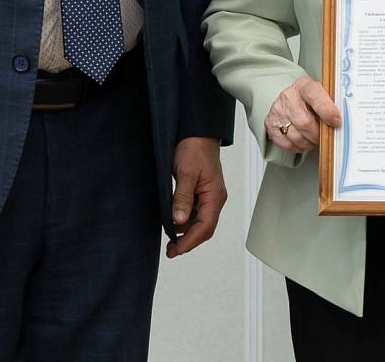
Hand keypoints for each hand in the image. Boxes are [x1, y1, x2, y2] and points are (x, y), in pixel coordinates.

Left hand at [167, 137, 226, 257]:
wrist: (197, 132)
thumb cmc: (194, 148)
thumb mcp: (186, 173)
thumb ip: (182, 198)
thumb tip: (178, 221)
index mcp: (215, 195)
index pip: (206, 226)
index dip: (191, 241)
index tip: (177, 249)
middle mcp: (214, 198)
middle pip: (205, 228)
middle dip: (189, 241)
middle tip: (171, 250)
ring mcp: (209, 196)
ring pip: (200, 222)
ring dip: (186, 232)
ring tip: (170, 239)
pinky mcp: (202, 193)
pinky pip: (196, 213)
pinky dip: (185, 222)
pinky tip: (173, 222)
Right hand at [265, 76, 341, 153]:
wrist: (287, 95)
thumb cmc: (309, 97)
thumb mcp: (321, 92)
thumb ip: (331, 103)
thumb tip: (343, 120)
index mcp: (304, 86)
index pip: (315, 96)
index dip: (327, 111)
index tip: (336, 122)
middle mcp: (288, 97)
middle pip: (305, 123)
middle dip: (319, 134)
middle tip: (326, 135)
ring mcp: (277, 111)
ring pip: (296, 137)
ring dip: (309, 143)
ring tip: (315, 139)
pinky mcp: (270, 124)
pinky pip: (287, 144)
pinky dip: (298, 147)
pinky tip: (303, 141)